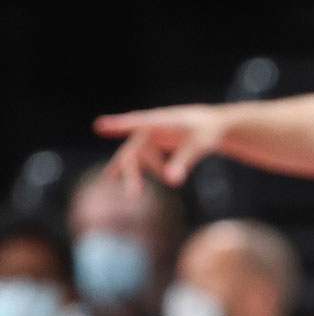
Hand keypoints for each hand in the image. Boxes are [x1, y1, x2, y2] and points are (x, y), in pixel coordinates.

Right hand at [93, 105, 228, 192]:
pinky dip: (138, 171)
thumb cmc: (206, 131)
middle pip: (134, 150)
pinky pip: (143, 160)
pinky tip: (123, 180)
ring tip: (134, 193)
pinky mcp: (154, 145)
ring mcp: (150, 138)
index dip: (119, 124)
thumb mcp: (198, 146)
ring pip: (136, 157)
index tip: (100, 125)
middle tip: (133, 194)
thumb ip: (184, 161)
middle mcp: (150, 129)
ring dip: (133, 174)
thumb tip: (172, 182)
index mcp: (159, 121)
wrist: (212, 125)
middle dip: (130, 170)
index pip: (137, 123)